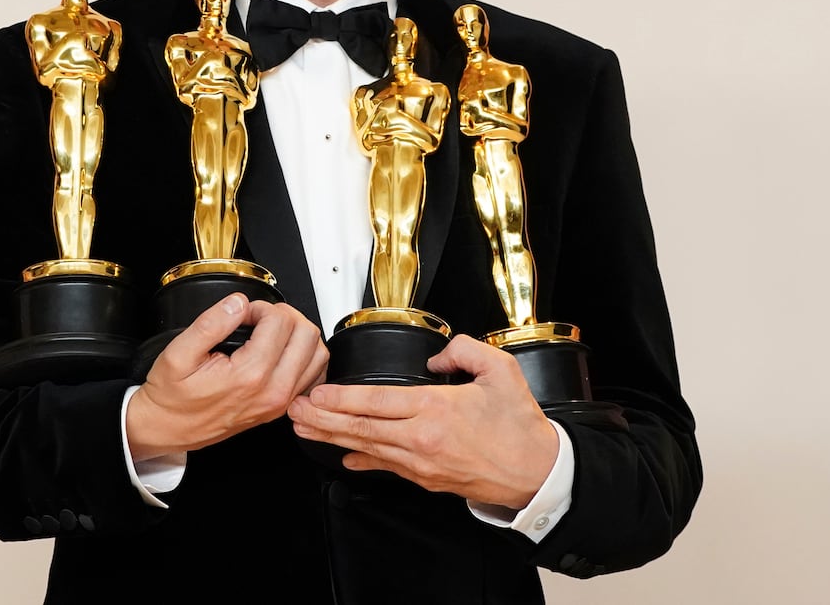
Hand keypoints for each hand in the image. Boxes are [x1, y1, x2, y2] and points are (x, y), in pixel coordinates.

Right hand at [126, 294, 327, 460]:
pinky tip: (284, 351)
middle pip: (306, 334)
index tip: (243, 314)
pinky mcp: (281, 407)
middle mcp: (272, 391)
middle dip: (284, 316)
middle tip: (259, 318)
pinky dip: (306, 357)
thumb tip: (238, 303)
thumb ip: (211, 323)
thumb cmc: (172, 397)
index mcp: (249, 376)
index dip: (260, 307)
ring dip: (298, 334)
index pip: (279, 322)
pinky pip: (313, 376)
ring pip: (317, 353)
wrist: (168, 428)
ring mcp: (280, 402)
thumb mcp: (178, 353)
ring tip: (271, 331)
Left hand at [287, 334, 558, 508]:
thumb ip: (464, 350)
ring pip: (367, 448)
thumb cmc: (519, 425)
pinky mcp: (426, 479)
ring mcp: (421, 463)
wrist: (535, 473)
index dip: (341, 398)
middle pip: (361, 427)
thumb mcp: (500, 370)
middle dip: (322, 420)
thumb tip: (437, 355)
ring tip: (305, 430)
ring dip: (332, 438)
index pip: (376, 402)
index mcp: (436, 408)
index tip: (317, 393)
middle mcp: (422, 439)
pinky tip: (344, 458)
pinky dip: (362, 460)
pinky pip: (386, 466)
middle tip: (294, 411)